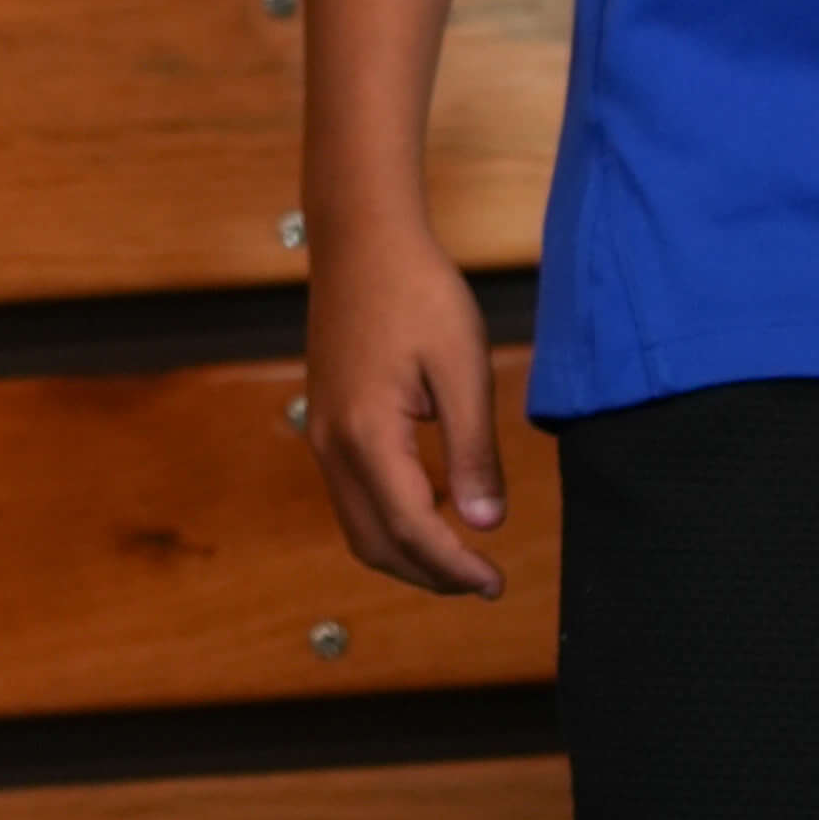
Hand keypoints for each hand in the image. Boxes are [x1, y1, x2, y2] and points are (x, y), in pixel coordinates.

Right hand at [304, 217, 507, 596]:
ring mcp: (322, 431)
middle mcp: (333, 444)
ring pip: (358, 524)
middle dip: (429, 574)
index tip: (497, 583)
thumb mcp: (462, 368)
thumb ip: (472, 451)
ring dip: (407, 552)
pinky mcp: (324, 418)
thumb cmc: (418, 291)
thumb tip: (484, 523)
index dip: (455, 567)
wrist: (361, 236)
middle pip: (375, 543)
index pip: (412, 530)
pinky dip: (389, 519)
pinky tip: (431, 502)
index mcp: (368, 435)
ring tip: (461, 552)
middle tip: (483, 579)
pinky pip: (351, 494)